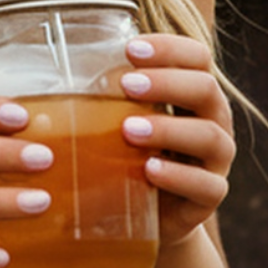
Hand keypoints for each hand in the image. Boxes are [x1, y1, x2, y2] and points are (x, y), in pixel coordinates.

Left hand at [118, 34, 235, 247]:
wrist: (147, 218)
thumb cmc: (129, 159)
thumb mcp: (120, 126)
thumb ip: (108, 101)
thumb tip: (52, 86)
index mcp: (195, 96)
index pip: (197, 58)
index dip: (170, 48)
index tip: (130, 48)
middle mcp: (214, 122)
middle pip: (206, 90)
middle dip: (167, 83)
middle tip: (126, 84)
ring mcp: (215, 161)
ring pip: (209, 137)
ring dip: (168, 129)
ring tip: (129, 130)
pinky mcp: (208, 197)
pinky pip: (206, 186)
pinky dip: (177, 176)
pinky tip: (149, 170)